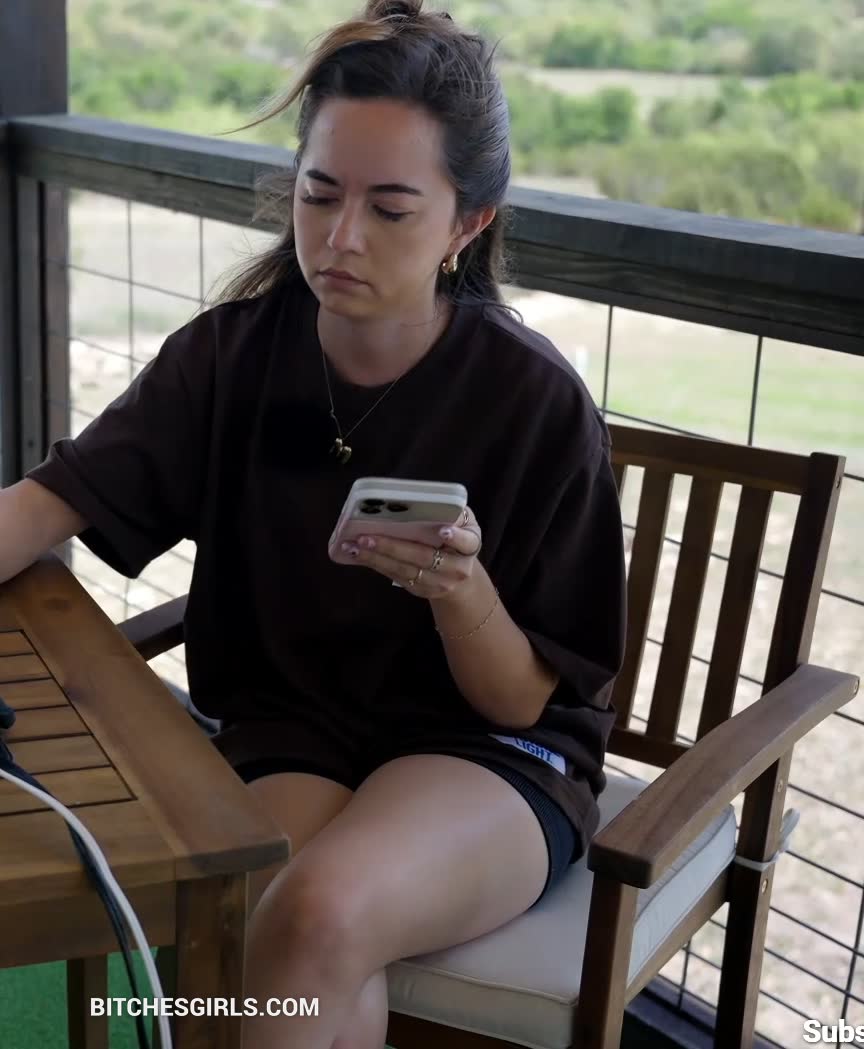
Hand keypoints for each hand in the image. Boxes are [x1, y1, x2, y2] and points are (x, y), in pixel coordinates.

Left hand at [339, 506, 482, 599]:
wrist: (459, 578)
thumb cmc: (457, 540)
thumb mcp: (463, 525)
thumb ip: (450, 513)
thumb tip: (417, 499)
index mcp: (470, 546)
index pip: (467, 542)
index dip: (456, 538)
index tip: (443, 532)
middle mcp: (457, 568)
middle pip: (424, 557)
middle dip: (394, 547)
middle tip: (367, 536)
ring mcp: (438, 583)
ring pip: (405, 570)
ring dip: (377, 558)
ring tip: (355, 545)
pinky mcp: (420, 590)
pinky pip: (396, 576)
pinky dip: (376, 564)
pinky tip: (359, 554)